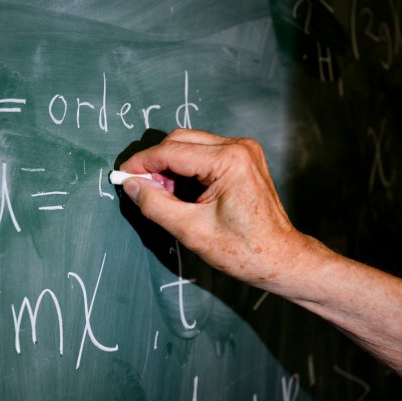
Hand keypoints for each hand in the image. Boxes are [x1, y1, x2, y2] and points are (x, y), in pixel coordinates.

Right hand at [119, 128, 313, 290]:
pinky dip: (185, 169)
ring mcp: (243, 151)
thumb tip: (131, 185)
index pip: (171, 151)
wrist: (280, 259)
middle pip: (179, 141)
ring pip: (190, 145)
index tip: (121, 176)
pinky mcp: (243, 159)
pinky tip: (180, 193)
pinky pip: (203, 154)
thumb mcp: (191, 230)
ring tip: (162, 195)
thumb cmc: (244, 250)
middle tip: (140, 189)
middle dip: (155, 163)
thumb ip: (156, 204)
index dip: (142, 163)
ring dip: (170, 166)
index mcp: (229, 160)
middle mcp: (239, 147)